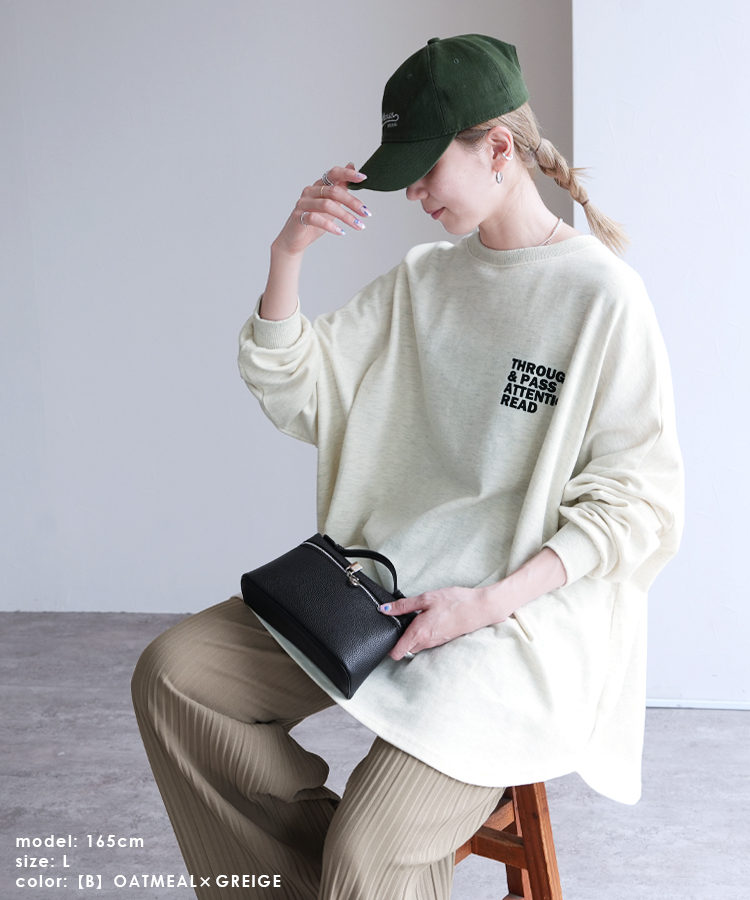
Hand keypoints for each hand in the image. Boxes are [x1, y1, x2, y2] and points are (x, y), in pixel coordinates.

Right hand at [273, 164, 370, 256]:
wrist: (295, 240)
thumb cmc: (314, 221)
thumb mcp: (331, 203)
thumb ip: (341, 188)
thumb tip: (352, 166)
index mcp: (319, 186)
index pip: (334, 174)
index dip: (348, 174)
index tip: (363, 178)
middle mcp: (310, 191)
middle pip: (334, 191)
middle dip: (353, 203)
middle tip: (366, 213)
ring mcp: (303, 203)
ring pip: (327, 205)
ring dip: (346, 216)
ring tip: (358, 226)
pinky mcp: (298, 216)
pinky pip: (315, 218)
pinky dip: (331, 226)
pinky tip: (341, 232)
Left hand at [378, 548, 567, 661]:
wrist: (480, 608)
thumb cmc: (455, 601)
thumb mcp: (427, 598)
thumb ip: (404, 605)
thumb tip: (384, 609)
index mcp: (419, 632)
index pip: (397, 652)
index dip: (388, 646)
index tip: (385, 636)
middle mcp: (427, 642)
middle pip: (405, 648)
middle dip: (400, 638)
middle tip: (398, 621)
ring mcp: (436, 643)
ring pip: (416, 645)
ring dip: (412, 636)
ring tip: (413, 618)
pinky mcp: (443, 640)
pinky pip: (427, 641)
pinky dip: (422, 633)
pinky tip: (427, 619)